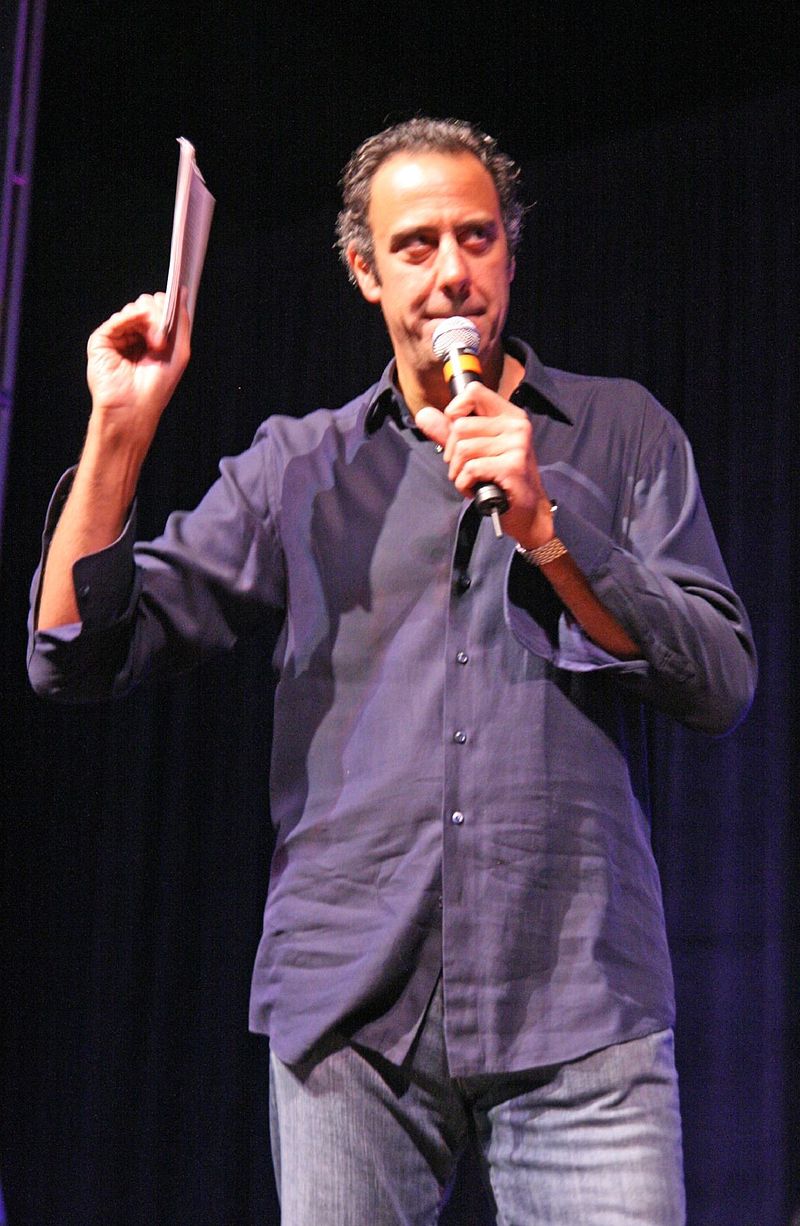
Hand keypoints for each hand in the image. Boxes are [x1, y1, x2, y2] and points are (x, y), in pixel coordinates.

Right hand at [86, 290, 190, 447]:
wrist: (134, 407)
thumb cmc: (156, 387)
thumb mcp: (180, 351)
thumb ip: (182, 321)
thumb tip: (182, 292)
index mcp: (153, 340)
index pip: (159, 310)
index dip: (166, 310)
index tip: (172, 320)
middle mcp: (135, 337)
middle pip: (146, 305)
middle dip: (158, 317)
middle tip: (162, 341)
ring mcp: (118, 338)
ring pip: (133, 309)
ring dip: (147, 323)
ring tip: (153, 346)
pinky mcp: (102, 341)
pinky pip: (117, 318)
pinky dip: (130, 318)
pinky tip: (138, 326)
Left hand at [415, 383, 554, 547]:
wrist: (527, 511)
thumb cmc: (500, 479)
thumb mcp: (475, 450)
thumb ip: (449, 432)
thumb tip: (423, 415)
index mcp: (509, 415)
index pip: (473, 391)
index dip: (455, 410)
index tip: (456, 433)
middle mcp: (516, 425)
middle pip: (461, 426)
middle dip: (452, 453)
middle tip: (463, 468)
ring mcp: (517, 444)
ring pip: (463, 449)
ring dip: (458, 472)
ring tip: (470, 480)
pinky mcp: (512, 466)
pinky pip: (471, 469)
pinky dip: (464, 484)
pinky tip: (474, 490)